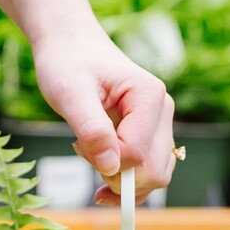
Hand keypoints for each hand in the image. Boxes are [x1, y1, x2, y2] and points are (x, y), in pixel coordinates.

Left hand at [32, 26, 176, 203]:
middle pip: (154, 171)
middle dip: (116, 175)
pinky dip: (128, 182)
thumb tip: (111, 167)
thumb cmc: (67, 63)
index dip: (105, 161)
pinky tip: (104, 177)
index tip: (78, 144)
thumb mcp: (70, 93)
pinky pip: (150, 172)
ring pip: (156, 176)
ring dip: (122, 180)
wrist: (70, 47)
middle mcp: (162, 110)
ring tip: (92, 155)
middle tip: (84, 150)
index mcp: (149, 96)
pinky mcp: (151, 134)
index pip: (136, 154)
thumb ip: (92, 130)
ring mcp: (160, 124)